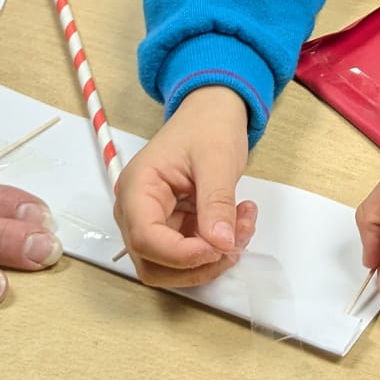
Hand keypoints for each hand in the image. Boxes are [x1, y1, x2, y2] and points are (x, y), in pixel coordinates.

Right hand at [114, 87, 258, 287]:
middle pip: (154, 263)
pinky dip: (217, 248)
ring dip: (211, 259)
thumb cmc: (207, 127)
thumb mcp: (218, 160)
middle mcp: (136, 210)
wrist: (212, 113)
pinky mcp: (172, 227)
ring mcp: (153, 221)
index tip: (219, 248)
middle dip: (199, 262)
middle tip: (237, 238)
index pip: (145, 238)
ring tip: (243, 225)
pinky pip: (190, 254)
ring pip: (172, 267)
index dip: (181, 254)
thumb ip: (216, 202)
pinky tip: (239, 222)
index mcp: (137, 188)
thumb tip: (220, 243)